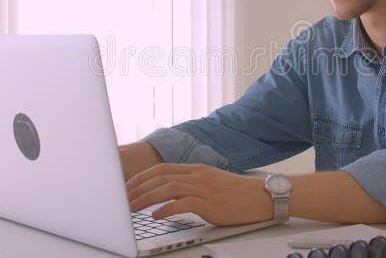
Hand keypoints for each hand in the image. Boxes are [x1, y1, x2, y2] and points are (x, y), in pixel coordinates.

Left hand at [125, 163, 272, 225]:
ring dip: (146, 198)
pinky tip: (156, 216)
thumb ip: (192, 184)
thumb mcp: (212, 182)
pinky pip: (182, 204)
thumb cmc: (238, 193)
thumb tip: (169, 194)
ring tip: (132, 208)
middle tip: (123, 199)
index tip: (128, 186)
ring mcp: (203, 188)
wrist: (262, 196)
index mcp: (196, 169)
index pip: (162, 169)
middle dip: (138, 188)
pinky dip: (166, 210)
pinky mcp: (210, 203)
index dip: (142, 177)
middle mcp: (197, 175)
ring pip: (167, 188)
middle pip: (160, 177)